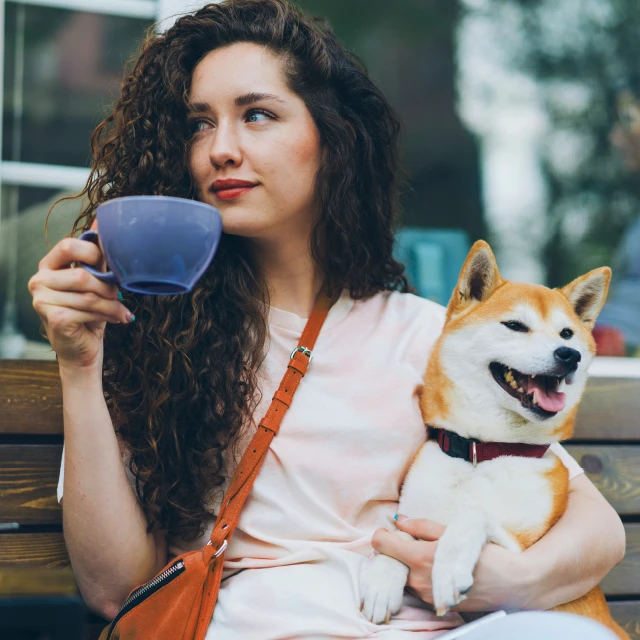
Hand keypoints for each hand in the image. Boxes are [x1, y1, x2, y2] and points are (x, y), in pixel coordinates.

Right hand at [28, 235, 133, 371]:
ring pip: (90, 295)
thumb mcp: (96, 280)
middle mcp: (39, 280)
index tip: (111, 266)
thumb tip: (104, 218)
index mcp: (49, 266)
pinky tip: (117, 319)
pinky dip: (109, 315)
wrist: (83, 348)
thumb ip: (97, 255)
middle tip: (120, 295)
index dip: (93, 252)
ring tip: (121, 310)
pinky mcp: (53, 317)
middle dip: (109, 287)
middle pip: (83, 275)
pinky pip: (89, 311)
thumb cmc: (90, 312)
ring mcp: (41, 300)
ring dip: (113, 304)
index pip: (68, 245)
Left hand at [372, 516, 531, 611]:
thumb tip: (398, 519)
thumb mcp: (453, 532)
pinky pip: (420, 588)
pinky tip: (438, 568)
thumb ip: (422, 527)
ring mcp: (428, 596)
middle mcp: (420, 580)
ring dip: (409, 564)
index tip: (389, 530)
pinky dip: (421, 576)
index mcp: (420, 558)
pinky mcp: (438, 604)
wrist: (513, 584)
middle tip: (411, 539)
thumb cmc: (485, 553)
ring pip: (406, 576)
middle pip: (393, 562)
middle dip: (397, 550)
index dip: (382, 535)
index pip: (383, 545)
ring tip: (429, 552)